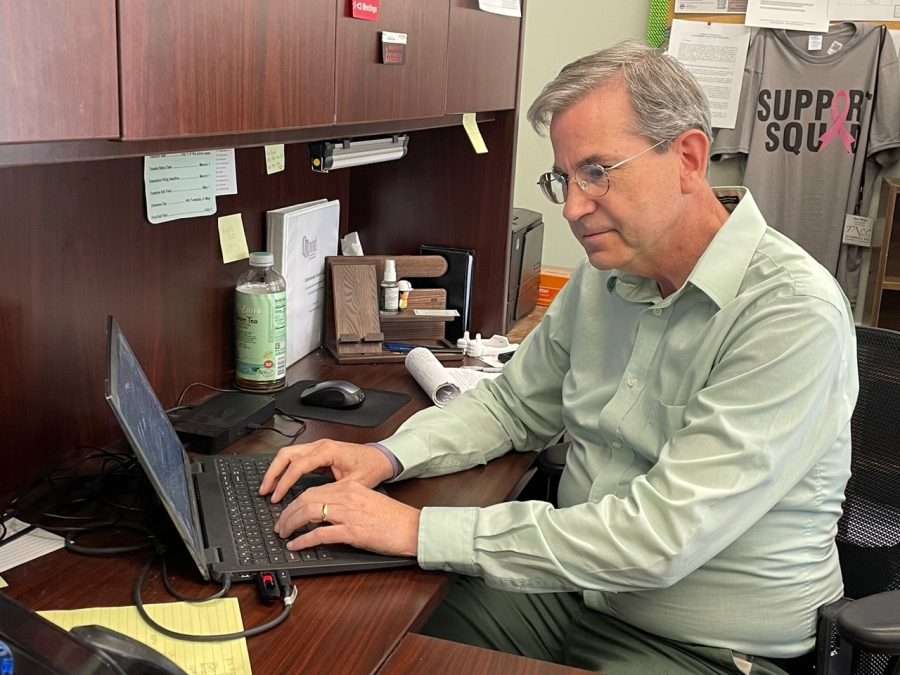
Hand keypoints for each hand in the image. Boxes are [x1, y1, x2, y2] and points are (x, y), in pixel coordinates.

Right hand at [259, 439, 394, 502]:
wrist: (383, 457)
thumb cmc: (372, 468)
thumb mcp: (354, 484)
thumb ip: (333, 494)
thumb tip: (316, 507)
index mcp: (327, 451)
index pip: (298, 465)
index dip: (284, 482)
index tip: (276, 497)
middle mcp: (320, 445)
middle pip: (286, 454)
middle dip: (272, 473)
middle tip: (264, 491)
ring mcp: (318, 447)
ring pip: (288, 453)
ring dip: (276, 470)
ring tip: (267, 488)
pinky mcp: (319, 452)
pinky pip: (295, 457)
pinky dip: (284, 468)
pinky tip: (280, 482)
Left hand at [275, 481, 419, 556]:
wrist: (412, 528)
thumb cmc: (393, 518)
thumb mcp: (367, 501)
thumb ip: (346, 502)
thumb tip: (324, 513)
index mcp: (351, 487)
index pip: (314, 490)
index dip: (295, 502)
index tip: (287, 511)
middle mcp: (347, 496)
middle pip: (306, 499)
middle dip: (288, 512)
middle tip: (279, 525)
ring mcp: (349, 514)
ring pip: (309, 513)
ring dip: (291, 524)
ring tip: (283, 534)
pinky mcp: (352, 532)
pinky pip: (320, 534)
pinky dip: (304, 540)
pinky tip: (296, 545)